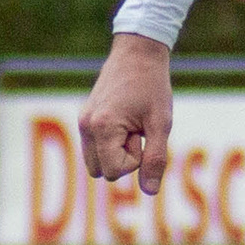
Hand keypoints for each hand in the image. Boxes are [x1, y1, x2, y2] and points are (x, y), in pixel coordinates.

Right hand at [82, 35, 175, 193]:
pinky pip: (94, 148)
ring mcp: (83, 122)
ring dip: (115, 154)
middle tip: (137, 130)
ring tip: (131, 127)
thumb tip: (150, 192)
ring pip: (95, 163)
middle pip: (102, 172)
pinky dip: (110, 145)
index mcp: (102, 128)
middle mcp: (86, 127)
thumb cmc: (152, 86)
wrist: (138, 52)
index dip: (135, 160)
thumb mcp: (161, 124)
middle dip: (123, 159)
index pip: (115, 171)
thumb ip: (155, 159)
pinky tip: (125, 123)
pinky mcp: (85, 118)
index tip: (143, 135)